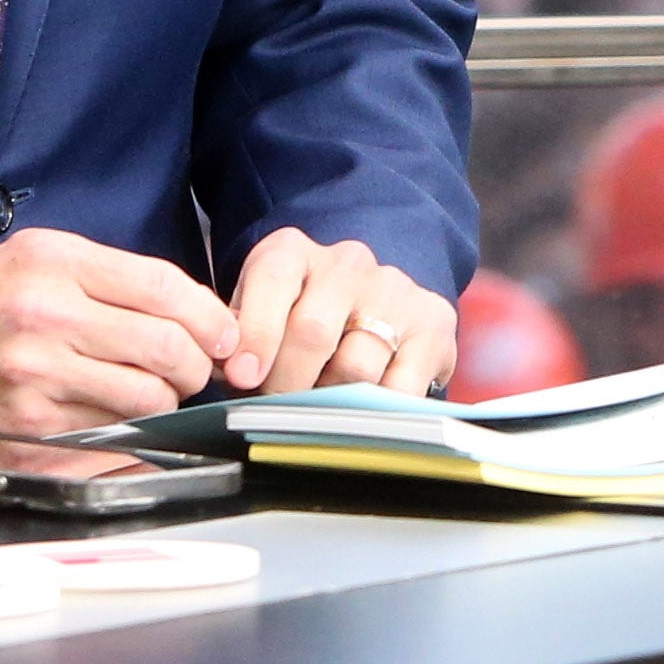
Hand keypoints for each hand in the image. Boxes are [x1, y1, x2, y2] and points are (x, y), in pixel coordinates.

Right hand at [0, 231, 241, 434]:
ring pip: (145, 394)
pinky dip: (124, 421)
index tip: (225, 334)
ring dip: (164, 397)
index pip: (166, 289)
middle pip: (167, 346)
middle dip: (196, 362)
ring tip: (155, 388)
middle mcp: (47, 315)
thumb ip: (110, 277)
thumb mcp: (35, 257)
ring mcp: (35, 373)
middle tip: (196, 366)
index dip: (211, 316)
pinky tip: (114, 408)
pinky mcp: (24, 420)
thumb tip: (191, 308)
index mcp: (55, 263)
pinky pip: (106, 426)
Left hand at [225, 229, 457, 395]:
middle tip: (275, 408)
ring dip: (330, 399)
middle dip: (286, 382)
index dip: (256, 333)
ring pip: (356, 365)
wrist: (368, 303)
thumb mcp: (256, 315)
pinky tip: (361, 412)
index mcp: (292, 251)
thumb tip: (229, 372)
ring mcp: (395, 291)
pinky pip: (401, 385)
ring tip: (318, 408)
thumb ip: (239, 337)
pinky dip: (376, 410)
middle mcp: (347, 263)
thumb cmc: (296, 318)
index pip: (274, 280)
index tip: (243, 376)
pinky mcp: (434, 322)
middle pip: (313, 330)